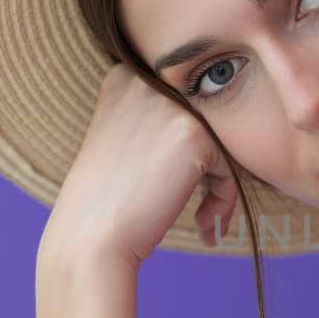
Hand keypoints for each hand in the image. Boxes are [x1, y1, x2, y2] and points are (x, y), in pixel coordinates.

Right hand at [38, 63, 239, 268]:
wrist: (90, 238)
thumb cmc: (105, 202)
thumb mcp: (121, 140)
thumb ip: (157, 122)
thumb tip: (209, 126)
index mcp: (124, 78)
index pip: (182, 105)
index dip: (187, 150)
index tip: (173, 185)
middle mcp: (145, 82)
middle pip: (203, 121)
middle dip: (207, 167)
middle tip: (200, 208)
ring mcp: (169, 104)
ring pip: (219, 143)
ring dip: (217, 186)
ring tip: (203, 220)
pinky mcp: (193, 133)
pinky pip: (228, 166)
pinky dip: (223, 199)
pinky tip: (202, 224)